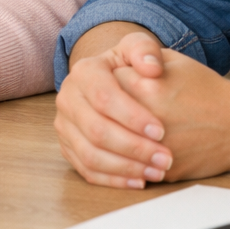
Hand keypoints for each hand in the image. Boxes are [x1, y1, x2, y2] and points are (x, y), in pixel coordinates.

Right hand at [54, 30, 174, 188]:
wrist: (114, 82)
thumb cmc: (131, 66)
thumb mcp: (138, 48)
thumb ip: (145, 50)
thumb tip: (151, 68)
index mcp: (84, 72)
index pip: (105, 98)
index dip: (133, 117)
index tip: (161, 131)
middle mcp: (68, 98)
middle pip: (97, 130)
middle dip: (134, 147)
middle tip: (165, 157)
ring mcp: (64, 126)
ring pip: (90, 155)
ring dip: (126, 168)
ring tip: (156, 171)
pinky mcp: (67, 148)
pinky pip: (87, 170)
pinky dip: (114, 180)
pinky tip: (139, 180)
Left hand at [114, 51, 229, 180]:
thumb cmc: (206, 90)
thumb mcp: (172, 61)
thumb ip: (137, 60)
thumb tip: (109, 74)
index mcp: (147, 87)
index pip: (103, 85)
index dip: (106, 85)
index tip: (115, 85)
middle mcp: (147, 120)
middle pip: (101, 119)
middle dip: (103, 116)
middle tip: (108, 112)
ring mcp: (153, 151)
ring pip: (108, 150)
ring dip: (107, 142)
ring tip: (113, 134)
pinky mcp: (160, 174)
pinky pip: (126, 171)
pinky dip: (120, 165)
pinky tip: (125, 156)